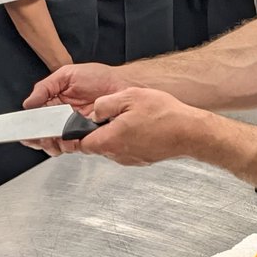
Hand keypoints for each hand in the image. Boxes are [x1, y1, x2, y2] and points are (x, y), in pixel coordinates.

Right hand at [21, 64, 131, 154]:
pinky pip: (73, 146)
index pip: (36, 118)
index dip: (29, 126)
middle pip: (44, 134)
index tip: (25, 131)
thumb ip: (45, 87)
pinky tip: (66, 140)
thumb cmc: (99, 77)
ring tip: (52, 138)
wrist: (122, 85)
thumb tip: (28, 103)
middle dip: (38, 139)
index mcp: (55, 102)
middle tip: (38, 137)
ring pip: (56, 143)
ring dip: (51, 144)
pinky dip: (67, 146)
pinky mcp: (87, 136)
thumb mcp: (67, 75)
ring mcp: (74, 128)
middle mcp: (63, 117)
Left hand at [77, 88, 210, 165]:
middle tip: (103, 115)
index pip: (79, 144)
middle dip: (94, 131)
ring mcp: (130, 159)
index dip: (71, 137)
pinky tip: (138, 126)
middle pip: (95, 145)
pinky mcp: (141, 159)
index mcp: (109, 140)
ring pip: (111, 146)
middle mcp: (117, 154)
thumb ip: (104, 104)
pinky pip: (126, 149)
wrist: (190, 132)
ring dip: (112, 134)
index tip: (66, 132)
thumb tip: (93, 111)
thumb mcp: (128, 97)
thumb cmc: (164, 115)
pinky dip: (126, 139)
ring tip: (127, 117)